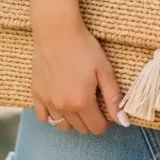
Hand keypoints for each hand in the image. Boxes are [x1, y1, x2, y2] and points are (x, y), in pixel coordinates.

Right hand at [32, 16, 128, 132]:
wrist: (56, 31)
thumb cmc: (84, 47)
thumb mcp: (104, 70)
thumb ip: (114, 98)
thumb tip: (123, 122)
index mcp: (82, 102)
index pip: (97, 128)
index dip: (105, 121)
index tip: (106, 109)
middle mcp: (63, 107)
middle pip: (81, 128)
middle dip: (90, 120)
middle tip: (93, 101)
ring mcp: (47, 102)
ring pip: (62, 126)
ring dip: (72, 120)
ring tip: (77, 102)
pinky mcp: (36, 94)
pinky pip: (43, 117)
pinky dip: (52, 115)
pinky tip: (59, 102)